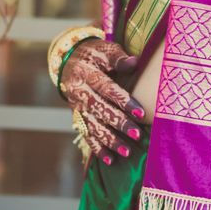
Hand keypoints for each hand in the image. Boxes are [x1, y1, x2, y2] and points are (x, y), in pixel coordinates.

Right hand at [60, 37, 145, 163]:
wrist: (70, 60)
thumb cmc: (95, 54)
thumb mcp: (105, 49)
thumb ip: (118, 58)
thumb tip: (134, 62)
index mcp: (87, 74)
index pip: (107, 89)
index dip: (124, 101)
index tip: (140, 113)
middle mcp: (79, 92)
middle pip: (100, 110)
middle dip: (118, 124)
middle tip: (136, 135)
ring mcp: (77, 106)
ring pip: (93, 126)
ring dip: (109, 140)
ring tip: (126, 152)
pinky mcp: (77, 116)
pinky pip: (86, 134)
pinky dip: (97, 148)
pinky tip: (109, 160)